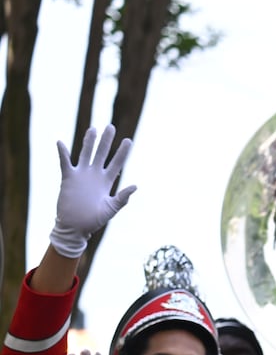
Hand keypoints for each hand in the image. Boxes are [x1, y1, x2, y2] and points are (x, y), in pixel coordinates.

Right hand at [50, 125, 136, 257]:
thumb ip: (122, 197)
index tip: (129, 140)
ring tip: (93, 129)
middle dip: (106, 141)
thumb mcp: (111, 209)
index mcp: (107, 182)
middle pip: (102, 154)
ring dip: (88, 142)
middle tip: (111, 127)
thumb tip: (135, 186)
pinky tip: (60, 143)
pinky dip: (63, 153)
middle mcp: (95, 175)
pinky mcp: (68, 178)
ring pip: (85, 154)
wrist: (76, 227)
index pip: (117, 163)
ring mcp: (81, 175)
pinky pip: (65, 163)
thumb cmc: (94, 220)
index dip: (123, 152)